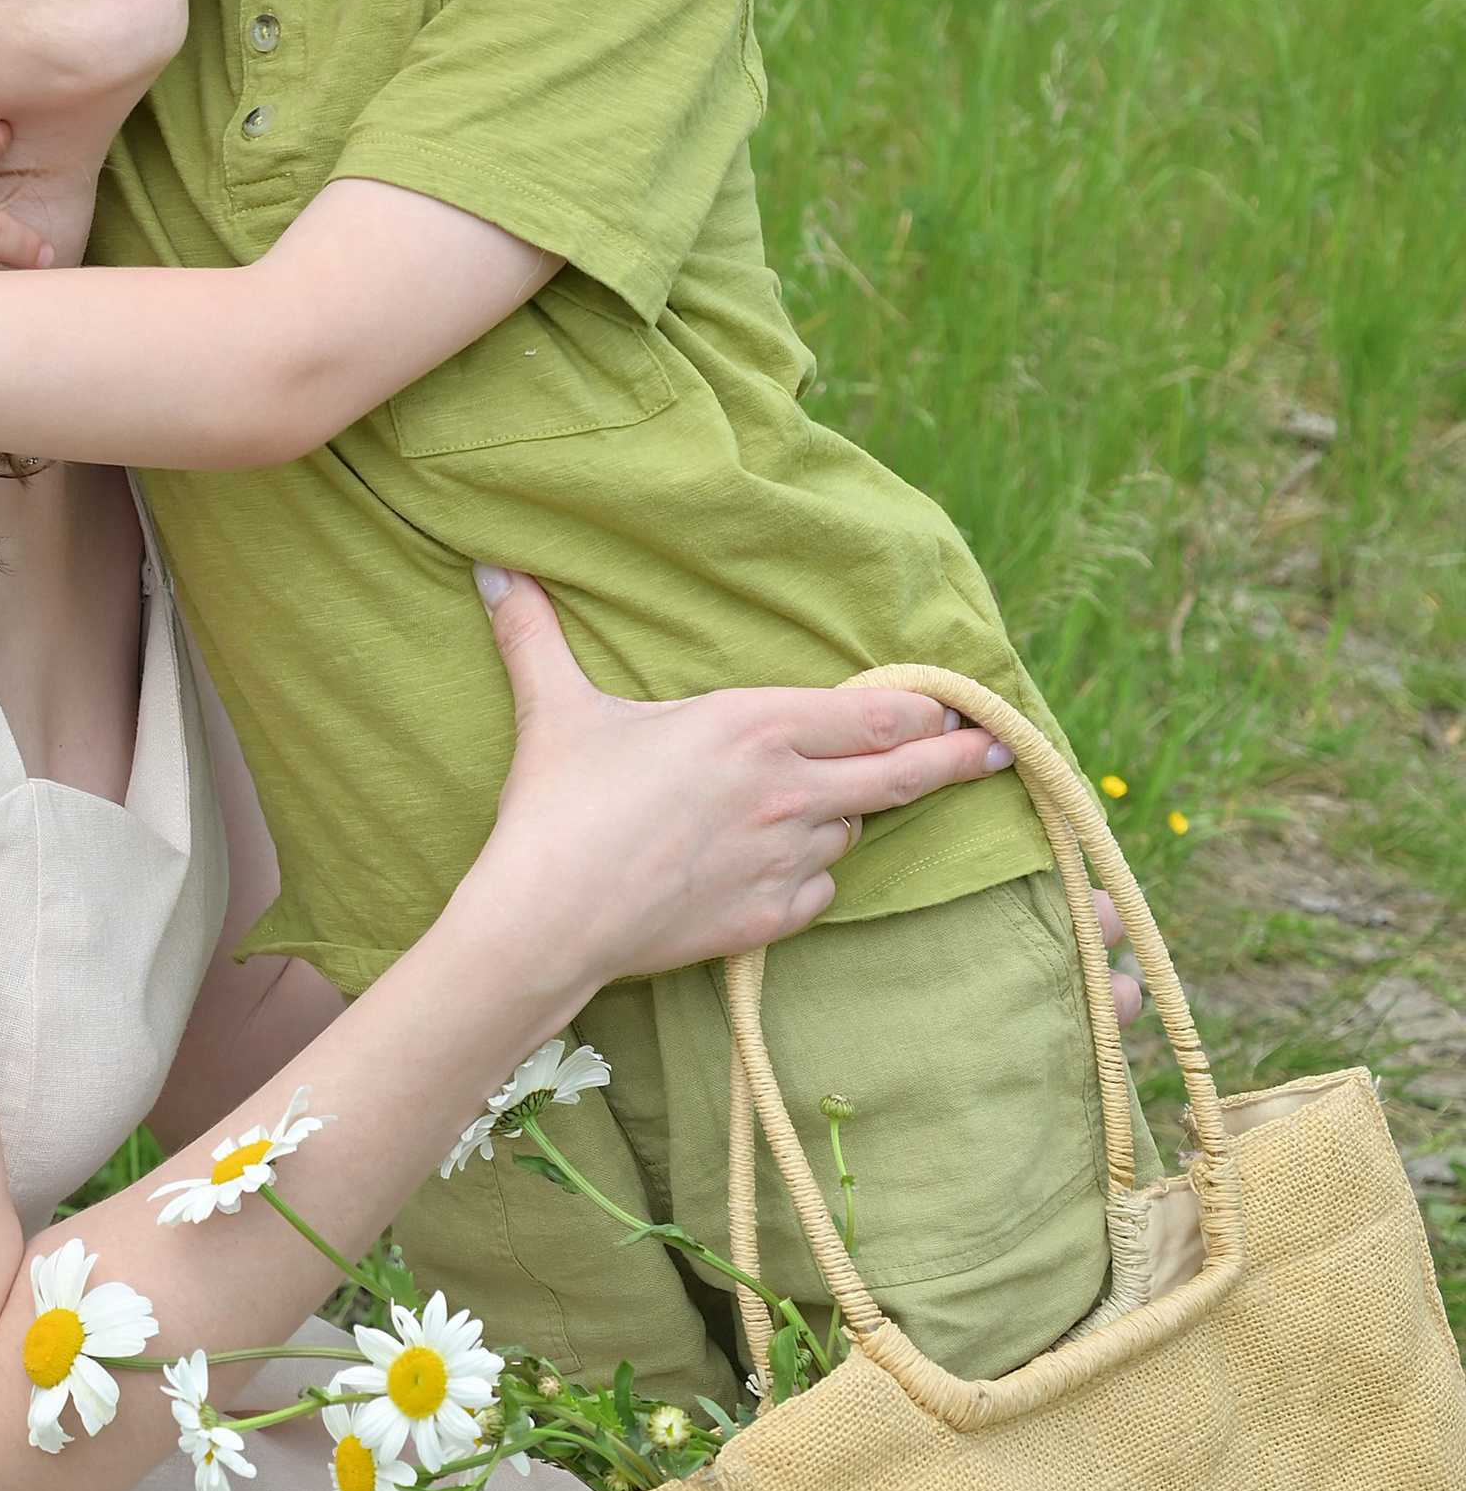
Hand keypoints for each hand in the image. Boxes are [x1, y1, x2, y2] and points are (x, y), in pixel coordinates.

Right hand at [458, 570, 1023, 1000]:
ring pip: (855, 828)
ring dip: (856, 812)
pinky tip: (787, 864)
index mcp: (755, 726)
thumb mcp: (556, 710)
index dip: (931, 712)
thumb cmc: (556, 810)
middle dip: (958, 761)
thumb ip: (535, 635)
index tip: (962, 707)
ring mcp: (786, 859)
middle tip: (998, 753)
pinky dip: (815, 872)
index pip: (880, 714)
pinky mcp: (769, 919)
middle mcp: (789, 790)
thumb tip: (492, 570)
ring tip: (846, 803)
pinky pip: (822, 888)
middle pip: (905, 773)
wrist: (545, 920)